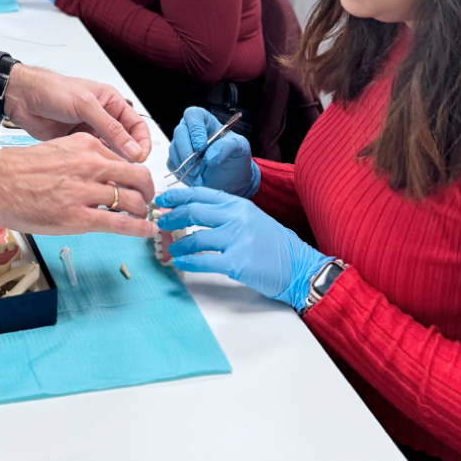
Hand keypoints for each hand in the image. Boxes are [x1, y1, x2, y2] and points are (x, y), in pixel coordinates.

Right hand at [0, 133, 154, 238]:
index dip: (135, 172)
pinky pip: (120, 223)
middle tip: (149, 198)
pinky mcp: (78, 217)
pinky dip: (139, 227)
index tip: (137, 181)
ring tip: (145, 216)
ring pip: (133, 200)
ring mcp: (85, 191)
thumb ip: (84, 161)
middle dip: (148, 190)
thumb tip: (105, 179)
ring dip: (143, 210)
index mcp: (85, 145)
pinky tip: (147, 229)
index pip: (124, 156)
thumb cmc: (18, 169)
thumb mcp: (57, 150)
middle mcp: (90, 164)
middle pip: (138, 176)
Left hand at [3, 62, 150, 161]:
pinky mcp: (76, 143)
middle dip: (129, 156)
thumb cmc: (52, 90)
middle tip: (130, 173)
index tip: (141, 158)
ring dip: (112, 164)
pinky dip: (96, 167)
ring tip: (114, 177)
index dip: (142, 142)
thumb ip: (110, 128)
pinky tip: (97, 175)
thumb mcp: (85, 105)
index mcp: (111, 102)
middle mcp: (103, 117)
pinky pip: (92, 157)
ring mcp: (89, 131)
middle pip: (125, 141)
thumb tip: (133, 149)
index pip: (136, 125)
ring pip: (109, 152)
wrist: (23, 98)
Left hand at [154, 187, 329, 310]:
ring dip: (178, 244)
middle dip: (172, 216)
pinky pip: (203, 260)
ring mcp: (236, 239)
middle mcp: (236, 217)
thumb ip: (227, 213)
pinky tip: (180, 262)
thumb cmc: (275, 244)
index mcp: (239, 204)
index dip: (177, 196)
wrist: (299, 266)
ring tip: (171, 248)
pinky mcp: (236, 262)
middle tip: (161, 222)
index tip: (163, 200)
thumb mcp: (252, 218)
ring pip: (195, 237)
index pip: (201, 193)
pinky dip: (188, 261)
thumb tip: (195, 213)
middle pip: (193, 211)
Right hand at [168, 107, 258, 196]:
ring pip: (174, 148)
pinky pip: (172, 163)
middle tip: (195, 163)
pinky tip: (194, 178)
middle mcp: (190, 131)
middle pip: (180, 132)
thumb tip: (208, 157)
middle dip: (186, 149)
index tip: (201, 146)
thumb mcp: (239, 146)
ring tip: (198, 174)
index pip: (193, 115)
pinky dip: (181, 171)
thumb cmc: (235, 156)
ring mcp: (182, 146)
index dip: (195, 129)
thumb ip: (226, 147)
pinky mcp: (177, 161)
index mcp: (205, 121)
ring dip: (184, 162)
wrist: (233, 177)